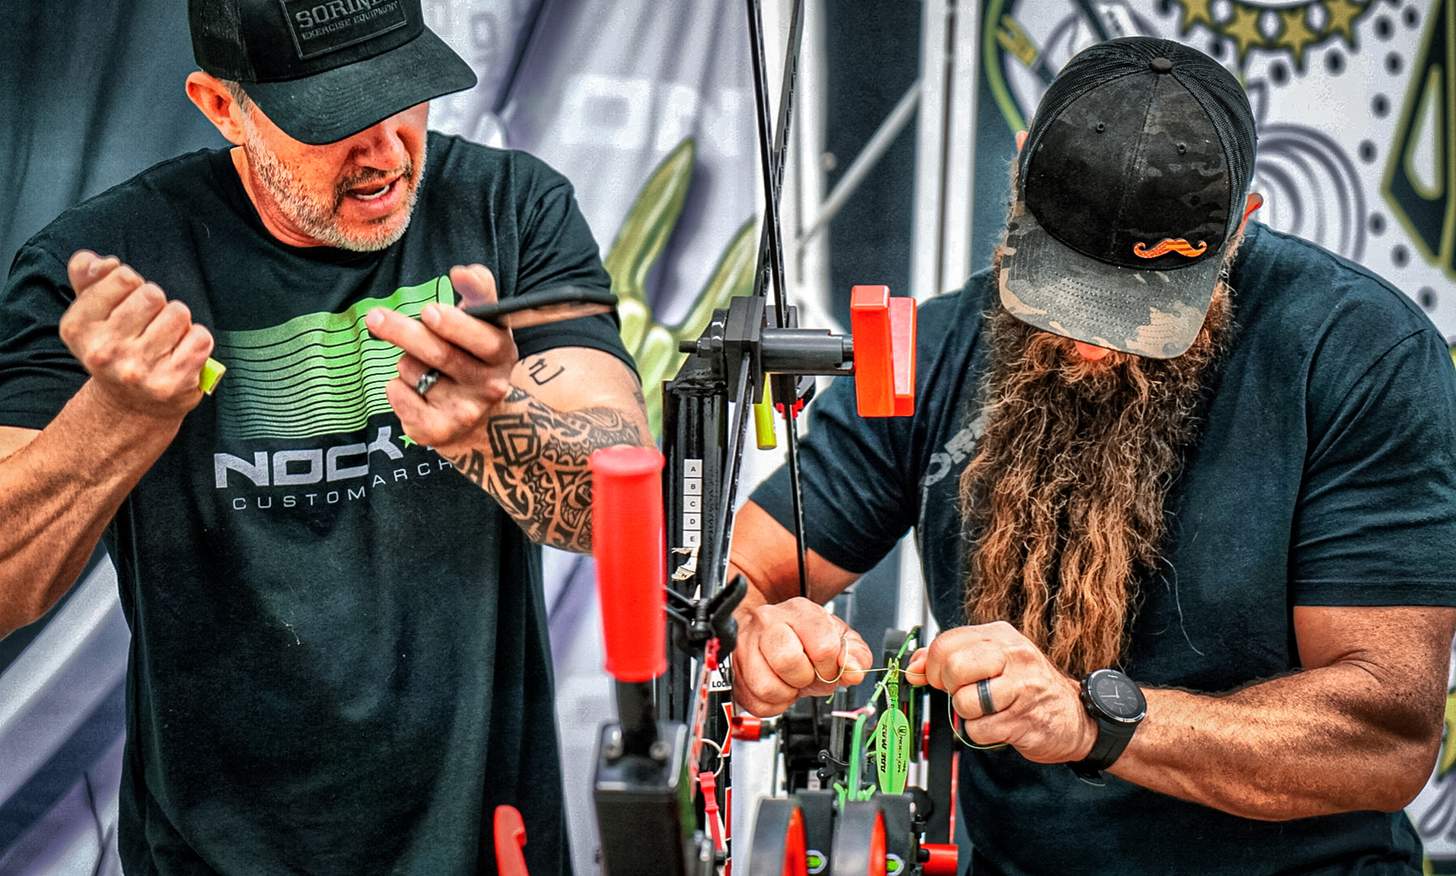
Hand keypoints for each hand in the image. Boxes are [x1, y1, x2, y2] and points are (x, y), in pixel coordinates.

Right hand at [58, 250, 214, 419]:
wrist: (131, 406)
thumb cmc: (115, 349)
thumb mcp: (91, 313)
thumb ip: (88, 278)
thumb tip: (100, 262)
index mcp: (78, 328)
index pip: (122, 276)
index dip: (132, 285)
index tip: (127, 305)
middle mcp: (104, 351)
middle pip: (153, 294)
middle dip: (157, 304)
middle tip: (148, 326)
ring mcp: (138, 370)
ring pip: (179, 314)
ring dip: (178, 322)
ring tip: (164, 341)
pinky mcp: (171, 383)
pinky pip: (200, 338)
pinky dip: (197, 340)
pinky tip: (181, 353)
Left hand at [365, 264, 516, 455]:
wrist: (480, 422)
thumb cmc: (473, 356)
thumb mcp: (484, 323)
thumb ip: (478, 291)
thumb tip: (464, 271)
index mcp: (502, 351)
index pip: (484, 337)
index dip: (456, 324)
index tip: (430, 310)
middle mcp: (491, 384)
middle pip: (440, 354)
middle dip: (404, 332)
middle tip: (376, 318)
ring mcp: (466, 411)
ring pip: (415, 371)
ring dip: (405, 361)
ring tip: (420, 366)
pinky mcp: (439, 431)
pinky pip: (400, 396)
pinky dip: (395, 387)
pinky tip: (411, 388)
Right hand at [731, 597, 872, 716]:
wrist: (767, 630)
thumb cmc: (803, 637)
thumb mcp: (838, 638)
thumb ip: (855, 655)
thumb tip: (855, 671)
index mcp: (799, 611)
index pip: (823, 647)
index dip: (830, 667)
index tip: (827, 667)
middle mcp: (767, 623)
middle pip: (787, 661)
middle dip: (803, 679)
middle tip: (806, 676)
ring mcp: (744, 645)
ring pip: (766, 686)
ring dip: (785, 694)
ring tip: (789, 682)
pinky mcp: (731, 670)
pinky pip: (753, 702)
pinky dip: (770, 705)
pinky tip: (777, 688)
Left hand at [904, 621, 1096, 763]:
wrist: (1074, 716)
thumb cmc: (1027, 686)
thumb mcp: (992, 660)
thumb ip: (949, 659)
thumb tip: (913, 667)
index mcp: (1000, 635)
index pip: (946, 643)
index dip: (931, 666)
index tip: (937, 678)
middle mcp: (1013, 656)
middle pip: (953, 668)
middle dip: (949, 688)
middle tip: (964, 693)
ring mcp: (1021, 687)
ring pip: (963, 702)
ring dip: (967, 714)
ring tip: (987, 710)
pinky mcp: (1024, 720)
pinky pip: (979, 730)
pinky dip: (982, 733)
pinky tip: (1000, 724)